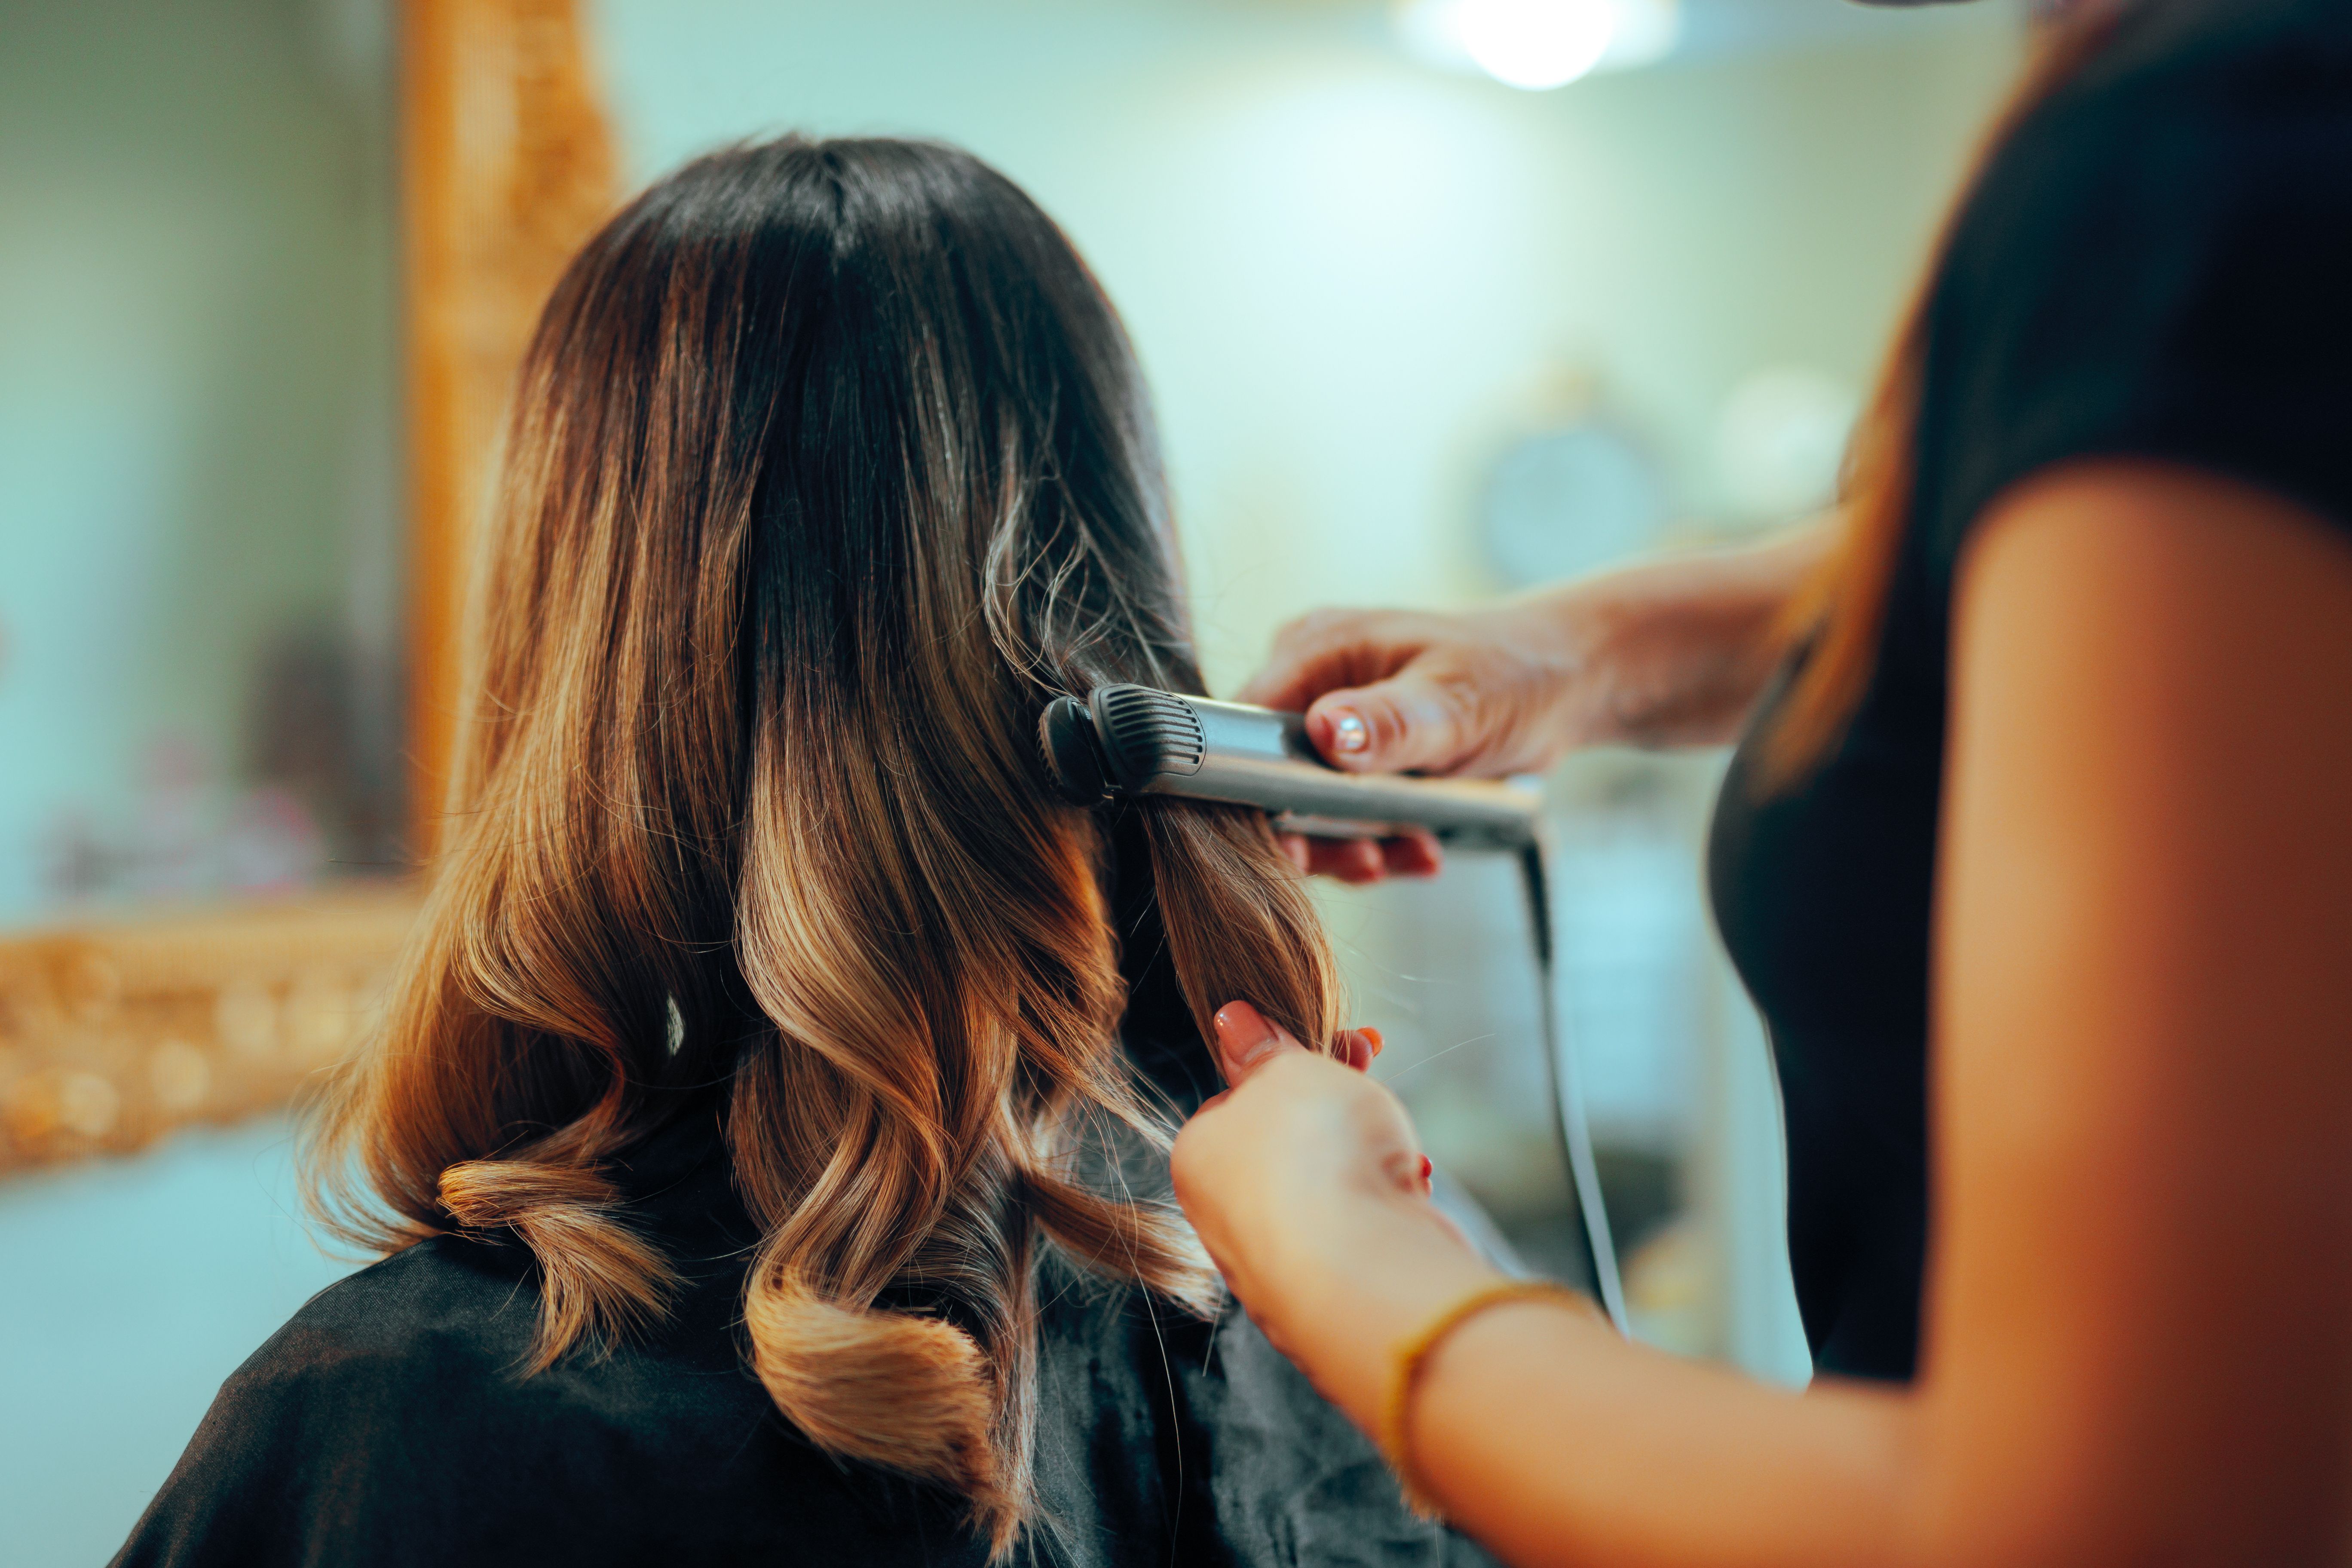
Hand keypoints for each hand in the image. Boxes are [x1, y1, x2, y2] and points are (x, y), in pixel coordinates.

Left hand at [1173, 1002, 1497, 1415]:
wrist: (1364, 1270)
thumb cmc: (1314, 1156)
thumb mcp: (1287, 1069)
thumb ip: (1263, 1046)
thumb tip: (1231, 1019)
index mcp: (1200, 1156)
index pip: (1239, 1098)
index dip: (1294, 1062)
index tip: (1343, 1040)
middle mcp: (1228, 1214)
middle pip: (1290, 1138)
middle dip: (1340, 1101)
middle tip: (1372, 1064)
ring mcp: (1282, 1258)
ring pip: (1333, 1183)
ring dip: (1369, 1150)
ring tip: (1395, 1139)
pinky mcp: (1335, 1288)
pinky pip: (1362, 1226)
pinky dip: (1386, 1200)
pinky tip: (1407, 1187)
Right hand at [1244, 598, 1590, 884]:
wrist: (1563, 683)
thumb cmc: (1514, 674)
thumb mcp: (1457, 701)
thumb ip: (1390, 722)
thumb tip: (1325, 733)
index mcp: (1317, 648)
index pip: (1249, 727)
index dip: (1255, 792)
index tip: (1293, 847)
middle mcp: (1311, 680)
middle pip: (1272, 774)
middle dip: (1317, 831)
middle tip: (1368, 862)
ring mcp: (1332, 718)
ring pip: (1306, 802)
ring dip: (1353, 843)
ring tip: (1410, 856)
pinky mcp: (1356, 754)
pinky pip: (1343, 809)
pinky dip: (1377, 837)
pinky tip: (1421, 849)